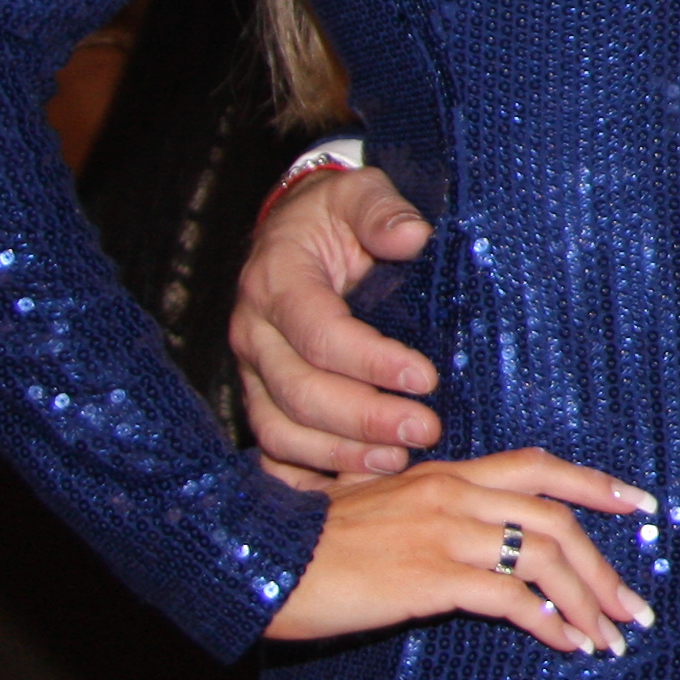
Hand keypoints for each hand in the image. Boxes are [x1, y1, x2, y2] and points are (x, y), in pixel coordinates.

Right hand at [230, 165, 439, 476]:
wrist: (297, 228)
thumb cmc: (337, 213)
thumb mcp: (361, 191)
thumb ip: (383, 210)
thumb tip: (411, 235)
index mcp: (276, 281)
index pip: (319, 334)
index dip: (371, 361)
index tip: (426, 378)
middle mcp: (254, 333)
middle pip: (299, 392)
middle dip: (364, 420)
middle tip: (425, 431)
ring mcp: (253, 371)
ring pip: (280, 430)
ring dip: (339, 455)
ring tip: (399, 461)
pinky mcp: (262, 396)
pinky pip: (273, 447)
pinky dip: (308, 473)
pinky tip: (355, 487)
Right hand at [264, 449, 655, 656]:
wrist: (264, 559)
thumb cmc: (315, 543)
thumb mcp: (380, 506)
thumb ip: (433, 510)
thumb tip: (478, 541)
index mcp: (446, 473)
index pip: (539, 467)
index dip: (595, 484)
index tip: (642, 505)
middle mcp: (453, 495)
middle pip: (556, 522)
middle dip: (605, 567)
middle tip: (635, 607)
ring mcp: (444, 535)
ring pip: (543, 558)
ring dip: (587, 600)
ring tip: (609, 637)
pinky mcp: (429, 578)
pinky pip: (508, 597)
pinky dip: (546, 620)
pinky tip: (564, 643)